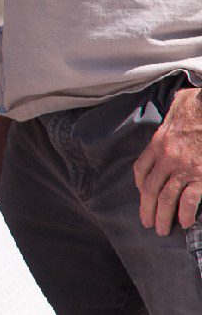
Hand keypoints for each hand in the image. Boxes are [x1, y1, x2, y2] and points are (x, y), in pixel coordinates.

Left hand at [134, 87, 201, 234]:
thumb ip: (170, 119)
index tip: (142, 194)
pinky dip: (185, 213)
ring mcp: (183, 168)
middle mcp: (166, 157)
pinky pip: (189, 199)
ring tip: (161, 229)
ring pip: (166, 197)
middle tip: (146, 223)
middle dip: (147, 208)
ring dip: (162, 216)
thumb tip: (171, 116)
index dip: (140, 185)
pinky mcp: (201, 175)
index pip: (141, 169)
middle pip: (150, 189)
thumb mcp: (176, 107)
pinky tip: (184, 223)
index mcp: (158, 142)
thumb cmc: (197, 105)